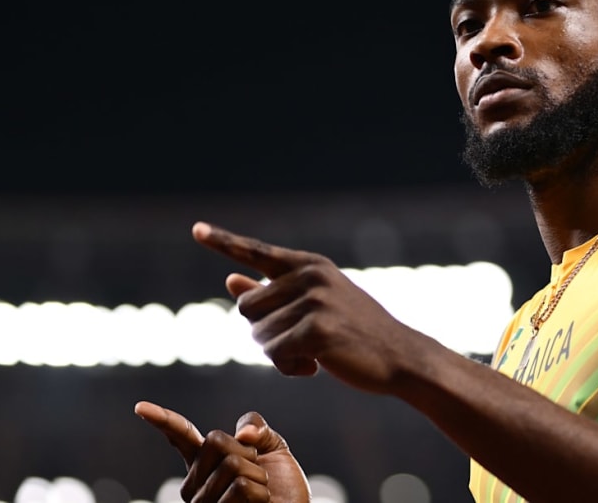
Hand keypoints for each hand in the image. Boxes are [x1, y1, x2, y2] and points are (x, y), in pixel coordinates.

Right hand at [134, 400, 310, 502]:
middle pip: (215, 440)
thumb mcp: (273, 447)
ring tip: (260, 494)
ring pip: (231, 464)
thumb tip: (244, 434)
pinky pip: (241, 487)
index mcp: (204, 462)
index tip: (140, 407)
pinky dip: (262, 493)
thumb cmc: (280, 487)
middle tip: (257, 474)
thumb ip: (256, 428)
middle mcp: (196, 484)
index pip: (180, 436)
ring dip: (258, 476)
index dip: (162, 420)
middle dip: (248, 452)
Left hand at [192, 221, 426, 392]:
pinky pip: (274, 355)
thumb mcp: (317, 306)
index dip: (224, 242)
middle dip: (264, 333)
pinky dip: (289, 368)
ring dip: (278, 355)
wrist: (402, 356)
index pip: (257, 252)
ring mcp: (315, 301)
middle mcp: (310, 276)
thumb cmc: (357, 332)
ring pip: (258, 336)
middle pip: (247, 307)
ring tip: (313, 355)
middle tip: (297, 344)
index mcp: (310, 265)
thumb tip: (230, 280)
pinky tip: (315, 367)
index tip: (196, 230)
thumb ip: (273, 294)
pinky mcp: (317, 330)